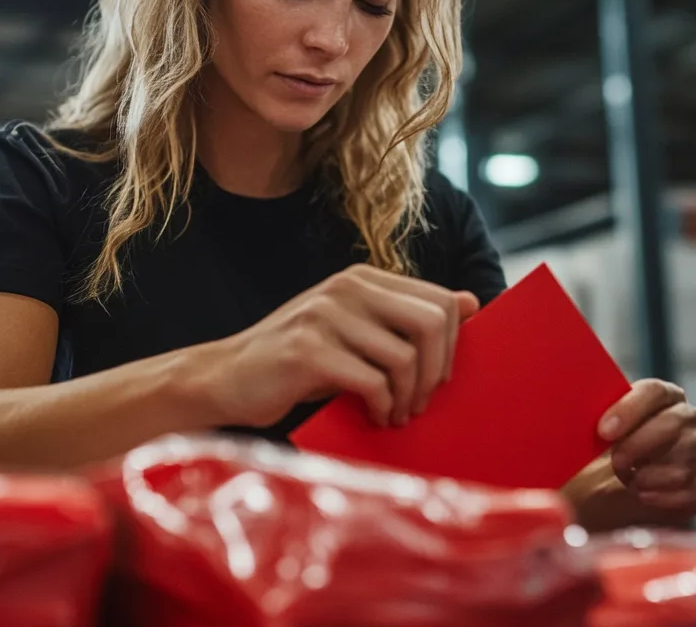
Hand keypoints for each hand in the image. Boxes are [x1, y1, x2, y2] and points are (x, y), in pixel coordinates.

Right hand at [198, 264, 479, 428]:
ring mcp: (326, 316)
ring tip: (397, 414)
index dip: (452, 345)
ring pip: (406, 357)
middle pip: (433, 323)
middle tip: (422, 401)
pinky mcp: (308, 350)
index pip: (441, 300)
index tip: (436, 377)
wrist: (225, 378)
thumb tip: (471, 302)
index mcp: (363, 278)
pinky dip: (383, 407)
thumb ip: (404, 317)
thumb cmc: (297, 362)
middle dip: (437, 371)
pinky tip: (375, 417)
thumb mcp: (354, 332)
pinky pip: (373, 382)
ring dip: (409, 397)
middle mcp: (347, 288)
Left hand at [596, 379, 695, 522]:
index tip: (604, 431)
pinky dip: (670, 497)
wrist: (613, 494)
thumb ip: (590, 417)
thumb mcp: (594, 434)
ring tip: (629, 483)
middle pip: (675, 422)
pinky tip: (646, 497)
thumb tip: (570, 407)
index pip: (655, 391)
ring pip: (689, 458)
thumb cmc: (603, 455)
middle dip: (641, 444)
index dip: (630, 410)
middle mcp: (688, 419)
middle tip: (616, 462)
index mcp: (663, 396)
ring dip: (653, 474)